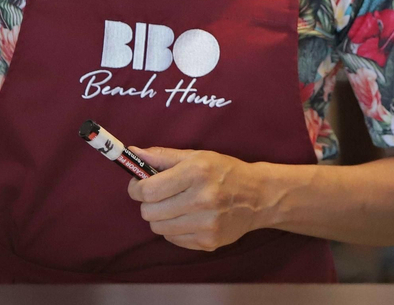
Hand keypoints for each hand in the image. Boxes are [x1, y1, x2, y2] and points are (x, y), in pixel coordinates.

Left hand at [126, 147, 275, 251]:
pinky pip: (173, 239)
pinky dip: (175, 229)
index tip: (138, 185)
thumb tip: (134, 153)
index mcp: (197, 172)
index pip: (148, 190)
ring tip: (175, 206)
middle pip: (149, 212)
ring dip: (161, 217)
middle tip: (159, 195)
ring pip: (158, 228)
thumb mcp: (198, 156)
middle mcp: (202, 199)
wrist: (259, 196)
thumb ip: (163, 156)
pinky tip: (189, 217)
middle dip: (148, 203)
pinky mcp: (209, 241)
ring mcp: (206, 224)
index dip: (136, 188)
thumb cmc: (225, 172)